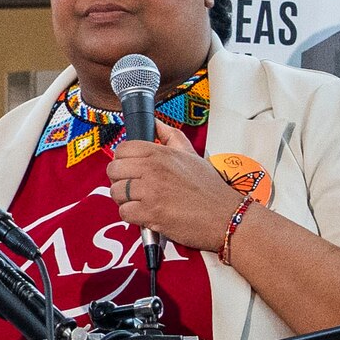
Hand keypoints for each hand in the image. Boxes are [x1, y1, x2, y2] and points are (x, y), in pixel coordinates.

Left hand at [103, 139, 241, 255]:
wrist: (225, 216)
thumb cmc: (210, 189)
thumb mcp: (191, 154)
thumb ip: (171, 136)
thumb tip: (156, 123)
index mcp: (160, 153)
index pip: (122, 149)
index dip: (123, 160)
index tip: (131, 169)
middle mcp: (153, 169)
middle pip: (114, 170)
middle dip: (120, 180)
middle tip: (134, 188)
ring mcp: (151, 191)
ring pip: (116, 192)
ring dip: (125, 200)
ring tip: (141, 202)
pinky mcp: (150, 213)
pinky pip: (124, 212)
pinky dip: (132, 216)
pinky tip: (146, 214)